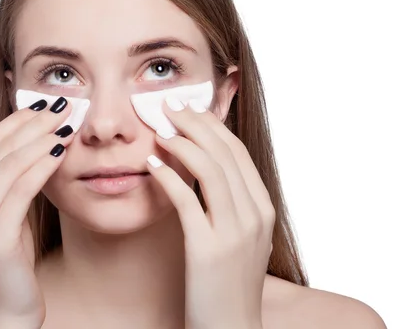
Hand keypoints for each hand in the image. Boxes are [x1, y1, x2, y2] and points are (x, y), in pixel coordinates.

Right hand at [0, 97, 73, 327]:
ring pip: (9, 165)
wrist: (5, 309)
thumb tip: (35, 133)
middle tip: (63, 108)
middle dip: (33, 124)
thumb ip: (8, 177)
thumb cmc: (10, 258)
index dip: (16, 121)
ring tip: (67, 125)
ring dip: (42, 140)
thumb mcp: (5, 210)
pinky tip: (61, 152)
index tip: (44, 106)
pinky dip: (43, 165)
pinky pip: (21, 188)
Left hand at [146, 97, 274, 328]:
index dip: (212, 126)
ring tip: (159, 129)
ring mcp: (234, 232)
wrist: (231, 328)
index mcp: (262, 208)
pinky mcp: (209, 249)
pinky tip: (151, 165)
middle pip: (225, 154)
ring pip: (211, 170)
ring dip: (183, 143)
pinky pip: (188, 201)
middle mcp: (254, 215)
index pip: (237, 153)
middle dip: (196, 124)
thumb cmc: (227, 281)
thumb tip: (201, 166)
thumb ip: (227, 202)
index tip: (189, 109)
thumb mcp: (237, 236)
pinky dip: (169, 177)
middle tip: (169, 107)